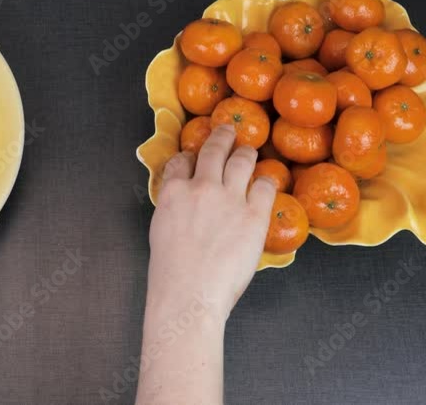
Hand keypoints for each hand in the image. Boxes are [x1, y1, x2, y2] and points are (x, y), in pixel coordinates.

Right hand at [146, 125, 276, 320]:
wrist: (190, 294)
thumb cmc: (171, 273)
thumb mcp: (159, 229)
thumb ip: (173, 208)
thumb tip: (183, 203)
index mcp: (173, 192)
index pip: (181, 161)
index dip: (189, 156)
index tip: (194, 157)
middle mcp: (202, 187)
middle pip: (215, 150)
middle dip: (222, 137)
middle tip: (228, 131)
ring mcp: (230, 198)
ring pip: (243, 160)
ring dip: (247, 153)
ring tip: (250, 151)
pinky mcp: (254, 214)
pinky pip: (265, 186)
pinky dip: (265, 182)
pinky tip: (265, 183)